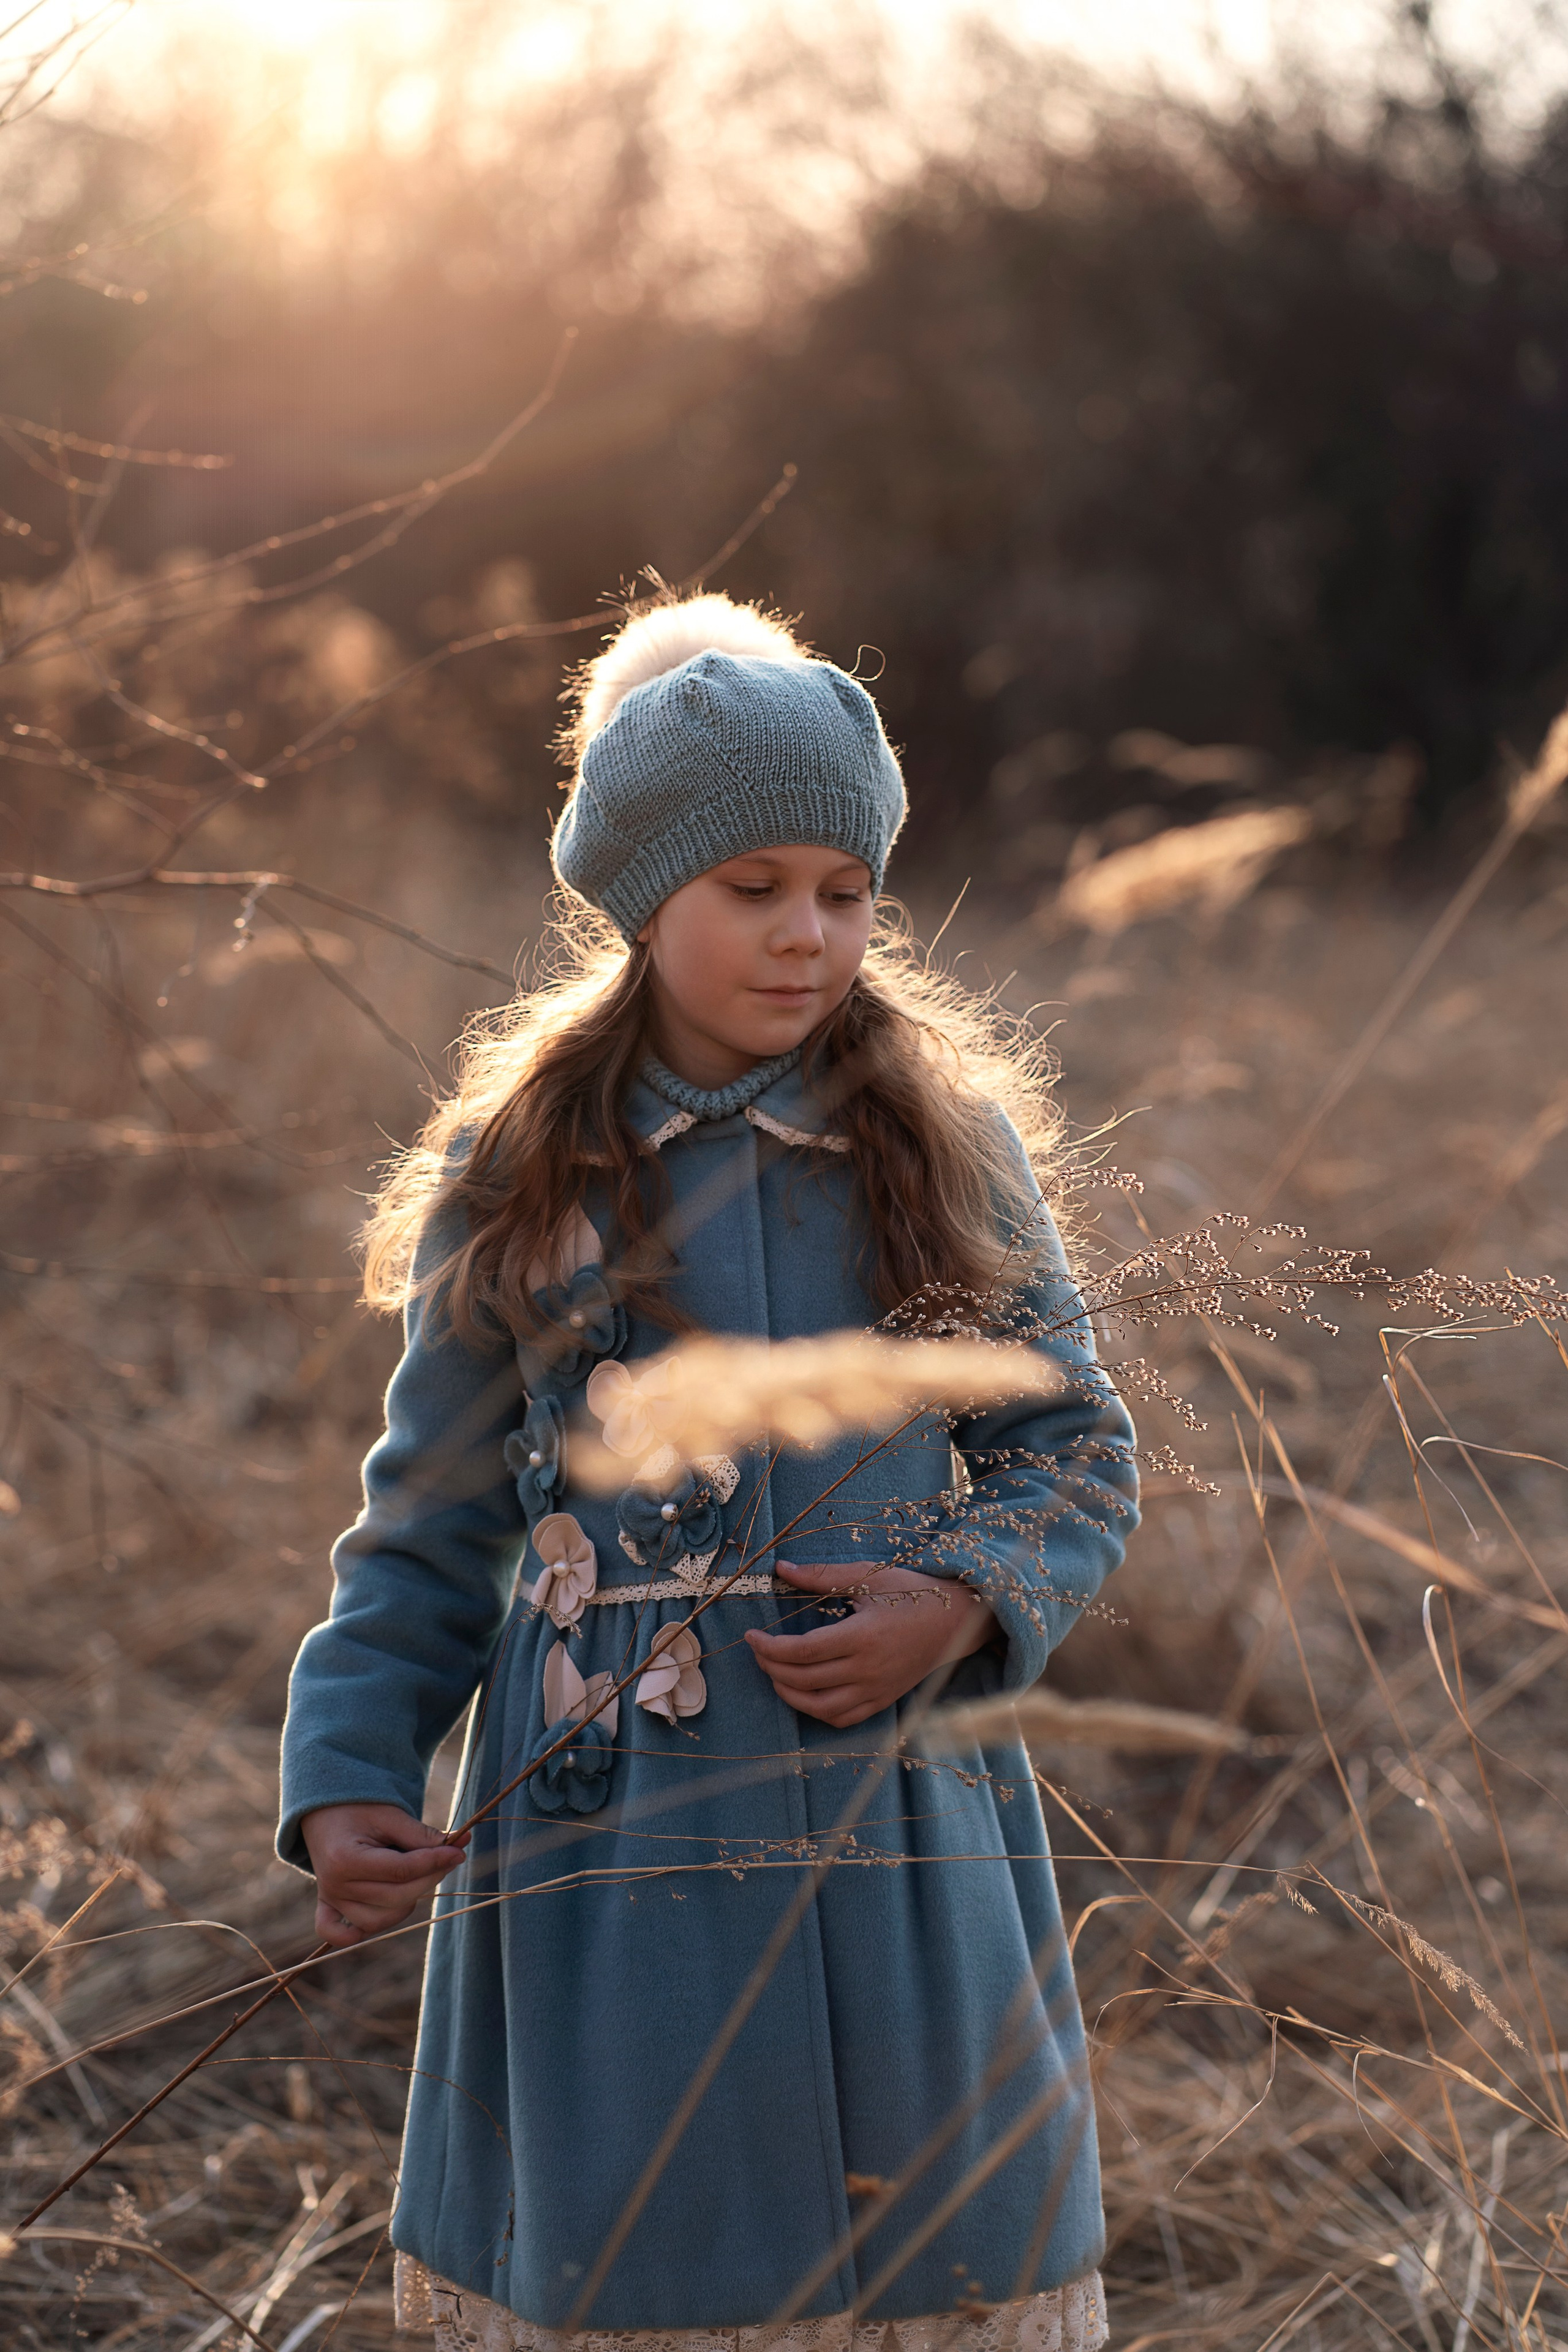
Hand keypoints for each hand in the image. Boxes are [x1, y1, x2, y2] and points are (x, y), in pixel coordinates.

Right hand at [300, 1803, 469, 1948]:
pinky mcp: (328, 1906)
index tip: (458, 1851)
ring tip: (417, 1876)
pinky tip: (381, 1914)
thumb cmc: (361, 1809)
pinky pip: (338, 1935)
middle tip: (449, 1858)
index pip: (401, 1871)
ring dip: (407, 1902)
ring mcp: (330, 1900)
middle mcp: (335, 1886)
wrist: (326, 1811)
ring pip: (379, 1920)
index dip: (435, 1862)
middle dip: (430, 1878)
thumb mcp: (390, 1815)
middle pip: (396, 1897)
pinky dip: (358, 1933)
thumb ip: (421, 1835)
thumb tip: (458, 1846)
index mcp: (346, 1859)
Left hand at [744, 1561, 997, 1728]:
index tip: (751, 1635)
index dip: (769, 1647)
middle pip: (804, 1679)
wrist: (955, 1621)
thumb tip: (781, 1568)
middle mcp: (867, 1669)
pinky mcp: (883, 1701)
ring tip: (774, 1674)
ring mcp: (876, 1690)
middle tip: (759, 1651)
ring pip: (820, 1707)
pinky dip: (817, 1711)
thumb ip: (822, 1576)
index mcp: (862, 1636)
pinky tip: (805, 1693)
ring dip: (789, 1694)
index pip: (802, 1651)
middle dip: (771, 1667)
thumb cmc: (913, 1594)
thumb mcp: (869, 1576)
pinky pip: (843, 1719)